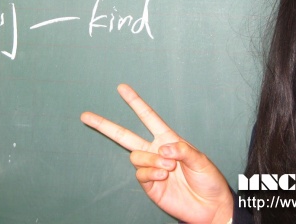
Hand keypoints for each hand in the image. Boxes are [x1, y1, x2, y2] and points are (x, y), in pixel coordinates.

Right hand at [81, 84, 233, 223]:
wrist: (210, 207)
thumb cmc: (208, 180)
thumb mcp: (200, 160)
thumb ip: (182, 151)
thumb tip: (163, 149)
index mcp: (168, 139)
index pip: (148, 117)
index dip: (135, 102)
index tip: (122, 88)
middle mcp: (155, 152)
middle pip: (124, 135)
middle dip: (105, 125)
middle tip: (86, 116)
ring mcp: (151, 169)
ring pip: (135, 156)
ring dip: (151, 160)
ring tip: (169, 168)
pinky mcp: (149, 186)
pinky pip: (140, 174)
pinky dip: (151, 173)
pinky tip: (164, 177)